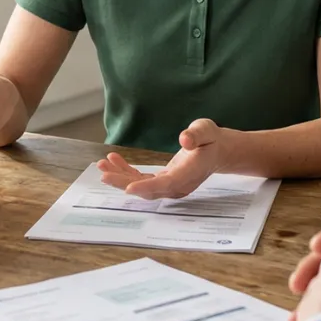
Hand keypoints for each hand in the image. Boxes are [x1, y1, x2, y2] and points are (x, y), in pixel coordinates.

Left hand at [98, 119, 226, 198]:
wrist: (217, 152)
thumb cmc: (211, 140)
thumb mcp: (206, 130)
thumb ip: (197, 134)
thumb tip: (184, 140)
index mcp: (189, 174)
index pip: (166, 183)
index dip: (146, 187)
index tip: (128, 188)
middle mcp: (178, 185)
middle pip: (148, 189)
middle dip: (124, 183)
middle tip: (104, 174)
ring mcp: (170, 186)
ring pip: (142, 187)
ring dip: (121, 177)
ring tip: (102, 164)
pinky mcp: (164, 182)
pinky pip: (142, 181)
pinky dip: (127, 172)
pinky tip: (114, 160)